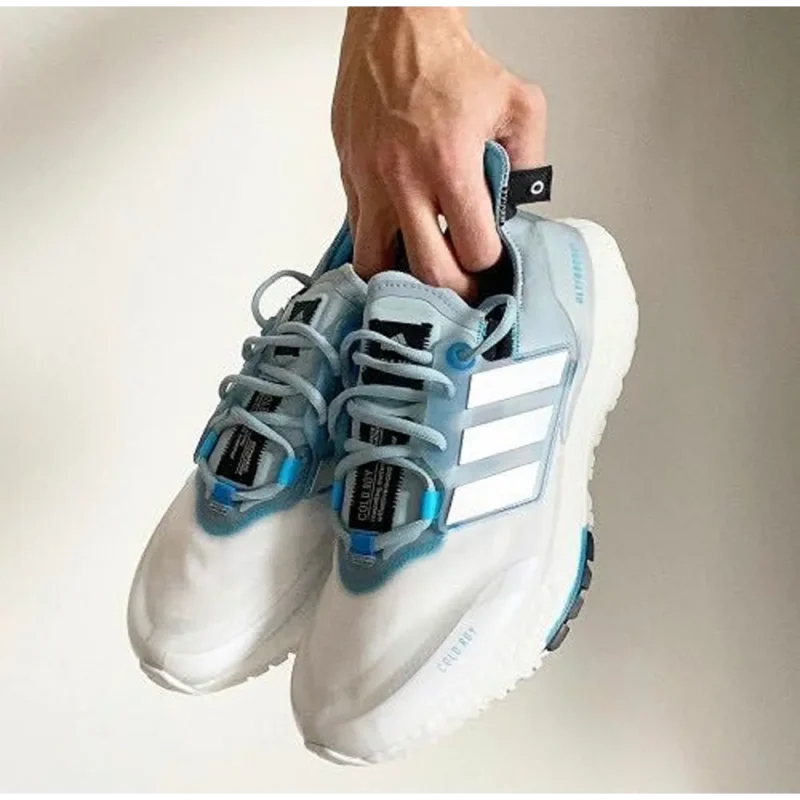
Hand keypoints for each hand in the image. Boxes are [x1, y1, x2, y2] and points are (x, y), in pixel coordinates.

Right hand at [333, 7, 546, 298]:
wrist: (394, 30)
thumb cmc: (449, 64)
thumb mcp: (517, 103)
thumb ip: (528, 159)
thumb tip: (519, 204)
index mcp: (451, 164)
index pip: (473, 249)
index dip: (487, 263)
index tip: (489, 260)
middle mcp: (406, 180)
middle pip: (427, 271)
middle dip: (452, 290)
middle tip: (461, 289)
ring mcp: (371, 182)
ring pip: (376, 264)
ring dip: (401, 278)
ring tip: (419, 273)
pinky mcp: (349, 178)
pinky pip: (356, 233)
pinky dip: (376, 247)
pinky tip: (396, 241)